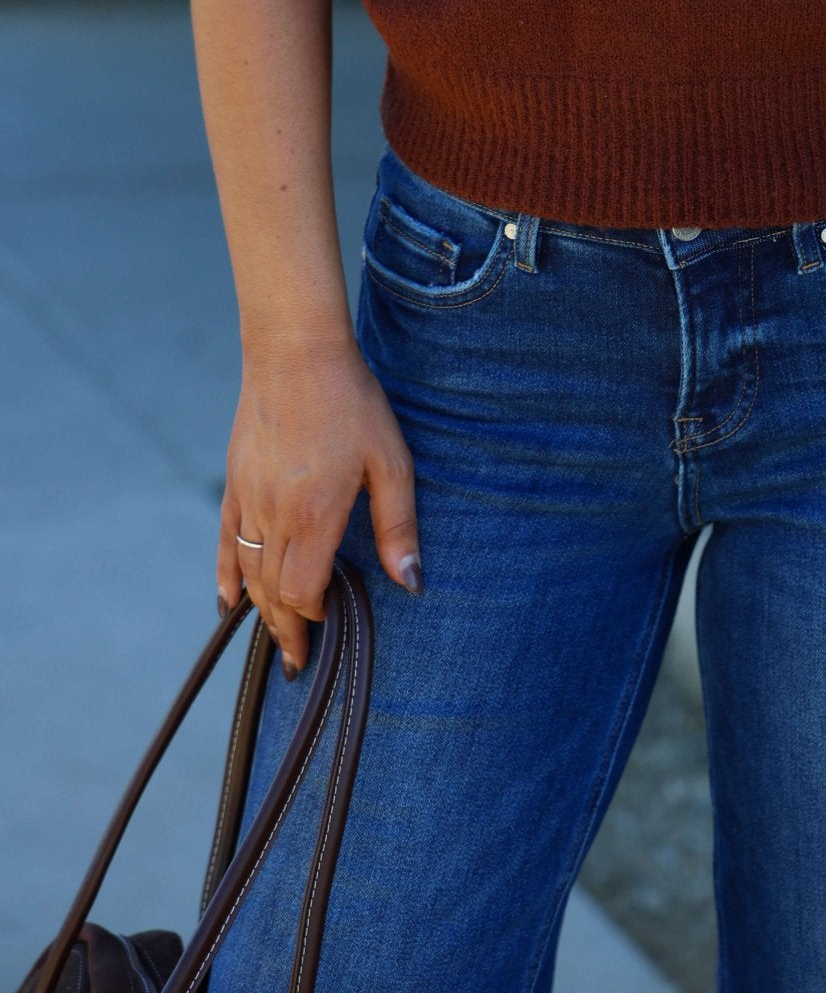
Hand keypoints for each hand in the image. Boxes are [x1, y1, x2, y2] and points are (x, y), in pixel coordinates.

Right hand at [217, 331, 422, 675]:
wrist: (296, 352)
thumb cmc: (352, 402)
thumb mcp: (390, 460)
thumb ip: (398, 526)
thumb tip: (411, 582)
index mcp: (315, 513)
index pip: (303, 591)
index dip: (313, 618)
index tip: (329, 630)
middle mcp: (274, 514)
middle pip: (272, 591)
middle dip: (286, 630)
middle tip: (299, 663)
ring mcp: (249, 499)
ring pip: (246, 572)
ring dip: (259, 610)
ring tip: (277, 638)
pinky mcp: (235, 482)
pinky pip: (224, 541)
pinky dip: (225, 576)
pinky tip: (228, 602)